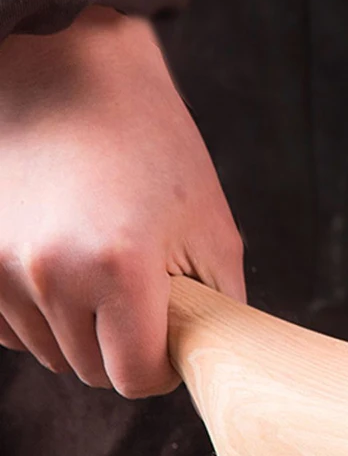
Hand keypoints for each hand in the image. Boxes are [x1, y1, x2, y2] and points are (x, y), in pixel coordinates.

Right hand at [0, 6, 243, 396]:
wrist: (74, 76)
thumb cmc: (156, 150)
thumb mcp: (213, 232)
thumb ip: (218, 312)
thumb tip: (212, 367)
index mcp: (119, 269)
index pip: (136, 378)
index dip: (161, 368)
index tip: (171, 340)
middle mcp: (49, 273)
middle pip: (93, 371)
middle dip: (123, 349)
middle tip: (143, 298)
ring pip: (51, 353)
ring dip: (82, 333)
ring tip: (103, 271)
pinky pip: (11, 330)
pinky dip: (40, 317)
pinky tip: (64, 272)